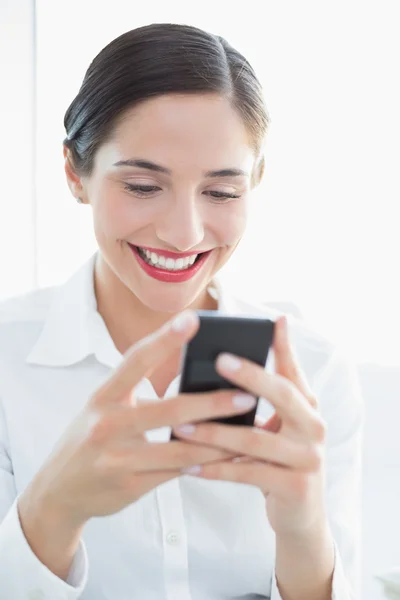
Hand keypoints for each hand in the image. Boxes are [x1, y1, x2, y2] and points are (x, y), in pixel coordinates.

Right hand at [24, 310, 254, 525]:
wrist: (59, 491)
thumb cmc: (90, 439)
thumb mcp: (103, 409)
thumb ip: (138, 394)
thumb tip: (192, 380)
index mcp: (102, 397)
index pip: (136, 360)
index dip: (164, 339)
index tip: (193, 319)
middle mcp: (107, 425)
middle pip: (170, 410)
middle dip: (213, 403)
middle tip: (247, 394)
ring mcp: (118, 458)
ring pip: (181, 449)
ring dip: (220, 440)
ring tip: (250, 429)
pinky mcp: (130, 485)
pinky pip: (178, 473)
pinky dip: (206, 463)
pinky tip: (229, 457)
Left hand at [172, 316, 327, 537]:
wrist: (302, 513)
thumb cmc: (281, 459)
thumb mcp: (280, 425)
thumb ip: (266, 394)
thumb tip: (243, 353)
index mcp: (309, 408)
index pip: (294, 371)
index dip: (284, 347)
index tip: (272, 322)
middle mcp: (314, 428)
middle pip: (283, 395)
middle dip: (251, 376)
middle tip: (219, 360)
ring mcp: (308, 458)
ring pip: (254, 439)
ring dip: (214, 433)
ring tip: (180, 427)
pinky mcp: (294, 486)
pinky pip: (246, 474)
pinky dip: (215, 469)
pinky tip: (188, 467)